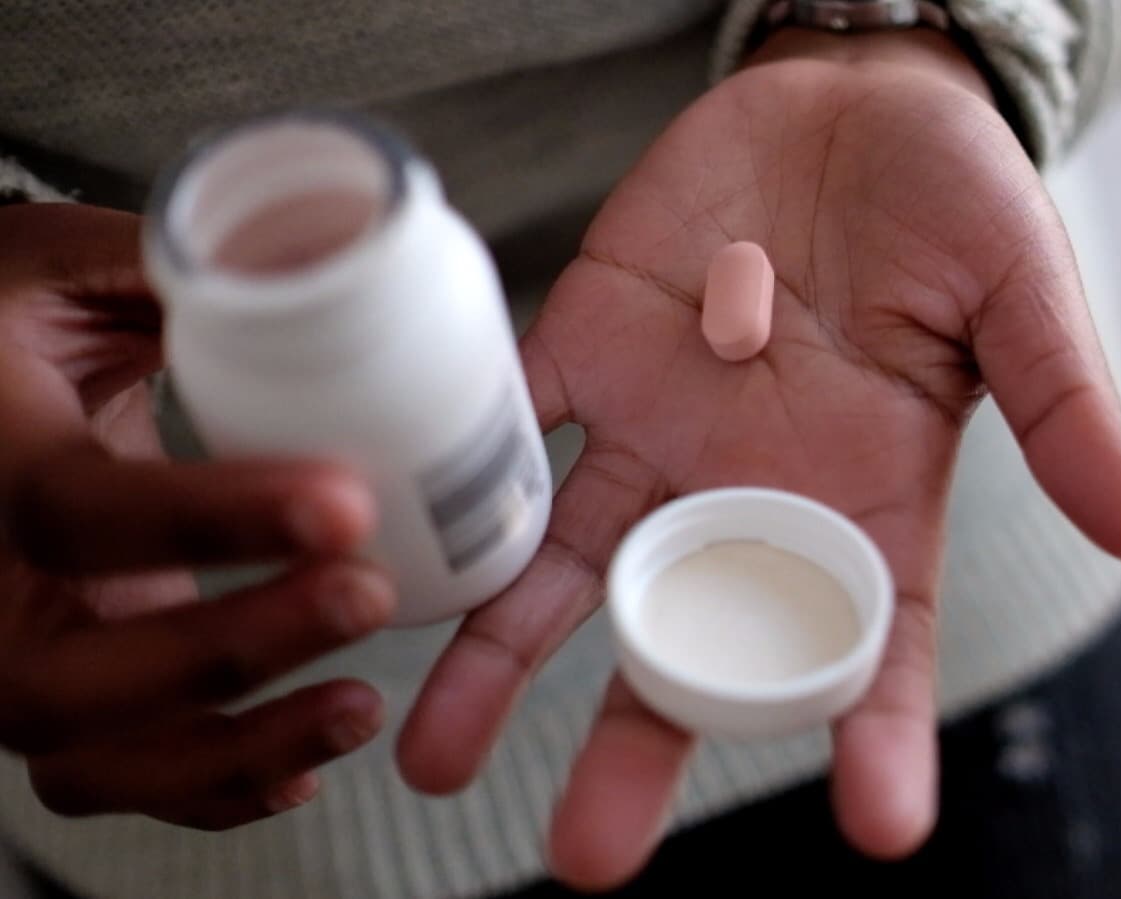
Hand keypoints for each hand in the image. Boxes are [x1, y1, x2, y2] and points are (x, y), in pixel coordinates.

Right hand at [0, 204, 394, 829]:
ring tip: (358, 706)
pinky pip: (113, 777)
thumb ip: (170, 271)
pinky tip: (306, 761)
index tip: (346, 503)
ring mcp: (7, 652)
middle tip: (366, 594)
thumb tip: (314, 272)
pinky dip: (211, 787)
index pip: (83, 512)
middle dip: (232, 649)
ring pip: (91, 755)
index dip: (217, 519)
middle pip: (74, 674)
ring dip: (235, 751)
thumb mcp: (57, 269)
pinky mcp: (58, 689)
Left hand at [397, 27, 1120, 886]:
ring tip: (434, 759)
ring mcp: (661, 429)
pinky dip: (467, 482)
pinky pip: (517, 419)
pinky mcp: (589, 346)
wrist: (853, 98)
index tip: (881, 829)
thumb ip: (1060, 408)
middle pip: (690, 645)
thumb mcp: (1022, 293)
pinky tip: (411, 561)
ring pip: (574, 567)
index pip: (873, 645)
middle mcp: (751, 491)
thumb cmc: (958, 200)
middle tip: (588, 857)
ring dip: (504, 659)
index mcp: (868, 498)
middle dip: (637, 746)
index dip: (874, 738)